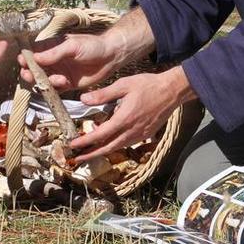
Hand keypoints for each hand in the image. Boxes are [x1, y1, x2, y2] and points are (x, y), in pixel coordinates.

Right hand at [17, 33, 123, 90]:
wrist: (111, 56)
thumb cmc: (92, 45)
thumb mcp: (72, 46)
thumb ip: (54, 53)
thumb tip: (35, 58)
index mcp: (51, 47)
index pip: (33, 53)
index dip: (26, 58)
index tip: (22, 62)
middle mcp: (53, 61)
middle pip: (34, 69)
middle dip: (30, 73)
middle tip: (30, 76)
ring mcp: (59, 73)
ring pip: (43, 81)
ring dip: (45, 82)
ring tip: (57, 79)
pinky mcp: (67, 84)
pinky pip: (56, 89)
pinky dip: (56, 88)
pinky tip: (64, 83)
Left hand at [70, 66, 196, 161]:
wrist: (171, 91)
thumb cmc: (148, 85)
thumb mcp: (123, 85)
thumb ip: (103, 94)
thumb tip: (83, 99)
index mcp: (123, 119)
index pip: (99, 135)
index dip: (84, 142)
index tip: (72, 145)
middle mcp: (131, 131)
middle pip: (107, 148)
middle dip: (91, 154)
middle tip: (77, 158)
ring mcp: (140, 135)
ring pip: (117, 147)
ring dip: (103, 151)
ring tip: (90, 152)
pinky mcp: (146, 135)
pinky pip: (127, 143)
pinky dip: (115, 145)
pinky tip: (109, 142)